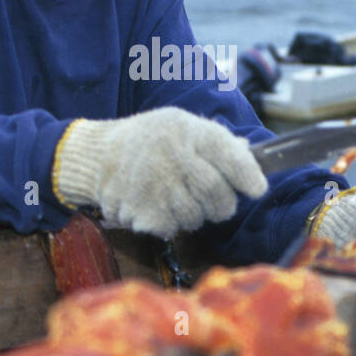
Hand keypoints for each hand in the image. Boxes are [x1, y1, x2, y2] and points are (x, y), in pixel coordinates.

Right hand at [53, 107, 267, 238]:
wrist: (97, 156)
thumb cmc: (148, 141)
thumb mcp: (181, 127)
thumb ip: (214, 142)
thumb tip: (249, 154)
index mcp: (185, 129)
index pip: (229, 155)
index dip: (248, 175)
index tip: (258, 189)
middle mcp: (171, 154)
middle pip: (218, 193)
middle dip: (223, 204)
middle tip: (218, 203)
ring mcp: (155, 184)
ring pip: (197, 216)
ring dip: (194, 214)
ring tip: (177, 198)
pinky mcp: (142, 211)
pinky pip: (174, 228)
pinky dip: (170, 223)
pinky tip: (157, 206)